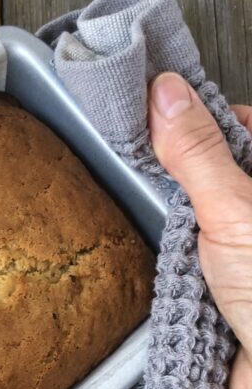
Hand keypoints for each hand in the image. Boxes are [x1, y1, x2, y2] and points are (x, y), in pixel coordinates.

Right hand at [148, 72, 251, 388]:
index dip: (196, 122)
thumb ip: (199, 153)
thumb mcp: (236, 211)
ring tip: (154, 235)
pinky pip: (187, 266)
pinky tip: (159, 273)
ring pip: (195, 223)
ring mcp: (243, 256)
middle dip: (175, 182)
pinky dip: (170, 268)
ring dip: (170, 231)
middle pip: (211, 175)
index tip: (153, 122)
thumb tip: (166, 94)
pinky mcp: (226, 294)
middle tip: (147, 185)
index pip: (237, 126)